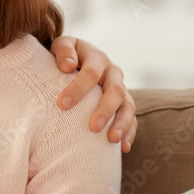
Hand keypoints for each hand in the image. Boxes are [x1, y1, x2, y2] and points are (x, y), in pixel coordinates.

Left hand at [50, 35, 137, 152]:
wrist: (77, 57)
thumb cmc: (65, 55)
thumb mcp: (62, 45)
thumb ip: (64, 51)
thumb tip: (68, 66)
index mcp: (97, 57)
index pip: (91, 72)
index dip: (78, 88)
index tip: (62, 104)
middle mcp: (113, 73)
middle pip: (115, 91)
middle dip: (105, 110)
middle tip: (93, 127)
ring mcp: (121, 88)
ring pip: (128, 106)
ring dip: (122, 124)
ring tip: (112, 140)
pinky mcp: (124, 103)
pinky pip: (132, 118)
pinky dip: (130, 132)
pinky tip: (124, 148)